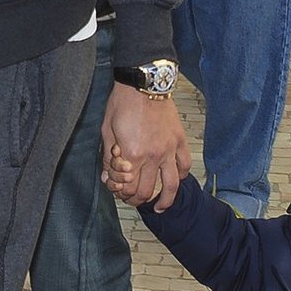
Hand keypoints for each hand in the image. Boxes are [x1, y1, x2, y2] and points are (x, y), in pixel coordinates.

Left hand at [100, 82, 190, 210]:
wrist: (144, 83)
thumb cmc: (122, 103)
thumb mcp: (107, 131)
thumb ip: (108, 158)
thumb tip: (108, 176)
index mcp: (132, 154)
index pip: (126, 186)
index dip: (118, 191)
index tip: (116, 188)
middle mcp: (152, 156)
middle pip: (146, 191)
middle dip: (136, 199)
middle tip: (132, 198)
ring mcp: (169, 150)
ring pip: (171, 185)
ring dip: (165, 200)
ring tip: (161, 207)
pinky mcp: (179, 141)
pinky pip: (184, 165)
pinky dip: (181, 176)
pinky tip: (176, 181)